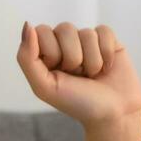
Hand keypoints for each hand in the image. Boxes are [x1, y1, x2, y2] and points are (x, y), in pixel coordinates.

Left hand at [15, 21, 140, 129]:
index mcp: (44, 52)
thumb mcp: (44, 86)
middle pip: (65, 29)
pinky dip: (106, 54)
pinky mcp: (107, 39)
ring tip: (92, 75)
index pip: (41, 31)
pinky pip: (104, 32)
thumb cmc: (76, 102)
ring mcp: (86, 40)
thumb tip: (28, 25)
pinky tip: (106, 68)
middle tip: (77, 76)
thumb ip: (27, 58)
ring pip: (86, 33)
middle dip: (73, 58)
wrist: (113, 115)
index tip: (58, 72)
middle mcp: (64, 42)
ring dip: (91, 60)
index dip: (52, 52)